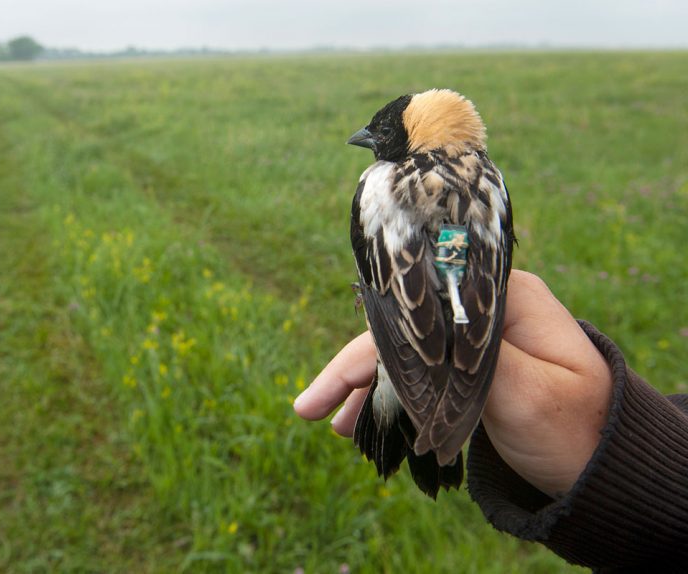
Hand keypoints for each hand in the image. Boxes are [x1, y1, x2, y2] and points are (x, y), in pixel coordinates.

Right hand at [293, 270, 612, 496]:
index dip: (371, 342)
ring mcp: (472, 339)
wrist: (600, 462)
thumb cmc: (577, 425)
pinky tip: (365, 418)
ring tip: (334, 423)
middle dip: (354, 369)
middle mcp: (481, 309)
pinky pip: (418, 376)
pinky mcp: (467, 368)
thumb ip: (474, 358)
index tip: (337, 379)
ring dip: (364, 386)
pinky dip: (388, 397)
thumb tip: (419, 334)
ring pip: (404, 354)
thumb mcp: (531, 393)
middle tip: (310, 408)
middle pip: (403, 330)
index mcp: (500, 296)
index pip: (420, 307)